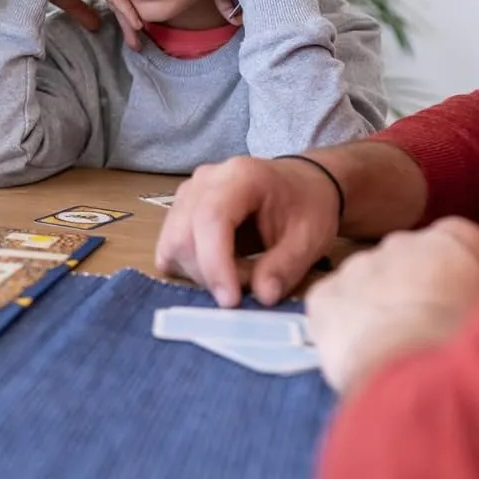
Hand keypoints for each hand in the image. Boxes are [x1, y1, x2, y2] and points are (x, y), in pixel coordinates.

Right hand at [14, 0, 143, 49]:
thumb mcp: (71, 3)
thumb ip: (84, 13)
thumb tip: (97, 26)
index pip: (116, 1)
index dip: (123, 20)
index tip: (130, 38)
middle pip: (122, 2)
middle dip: (129, 24)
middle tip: (136, 45)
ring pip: (121, 1)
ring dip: (130, 21)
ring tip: (136, 40)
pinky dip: (127, 11)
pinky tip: (135, 25)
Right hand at [154, 154, 341, 306]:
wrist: (301, 183)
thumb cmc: (307, 205)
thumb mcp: (309, 238)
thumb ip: (285, 267)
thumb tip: (262, 296)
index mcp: (240, 177)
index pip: (211, 219)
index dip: (215, 263)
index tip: (231, 301)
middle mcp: (204, 180)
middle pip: (184, 235)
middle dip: (209, 274)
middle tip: (247, 287)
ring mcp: (187, 193)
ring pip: (172, 243)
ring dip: (200, 272)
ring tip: (238, 273)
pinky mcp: (179, 210)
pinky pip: (170, 246)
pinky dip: (189, 267)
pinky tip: (219, 267)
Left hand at [306, 217, 478, 394]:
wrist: (425, 376)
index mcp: (457, 239)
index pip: (457, 242)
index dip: (460, 272)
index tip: (463, 301)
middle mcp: (403, 241)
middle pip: (408, 261)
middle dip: (414, 289)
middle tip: (426, 330)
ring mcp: (358, 265)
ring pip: (366, 283)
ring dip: (377, 308)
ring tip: (395, 349)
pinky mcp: (323, 295)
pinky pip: (332, 306)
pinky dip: (342, 326)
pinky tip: (363, 352)